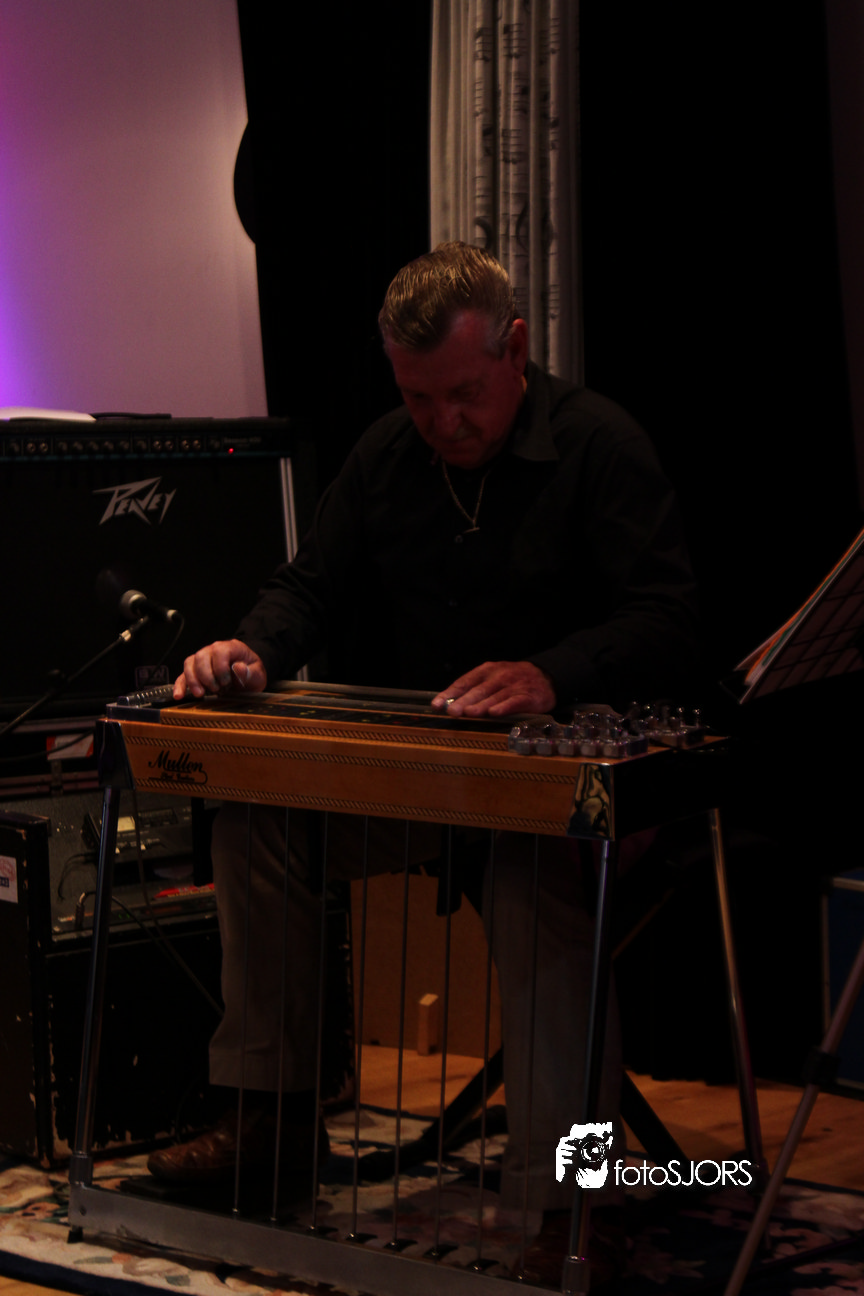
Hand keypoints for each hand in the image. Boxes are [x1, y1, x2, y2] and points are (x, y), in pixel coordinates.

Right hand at [174, 639, 266, 699]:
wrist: (248, 677)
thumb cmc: (252, 673)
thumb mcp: (258, 675)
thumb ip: (250, 673)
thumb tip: (238, 668)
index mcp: (231, 647)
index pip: (219, 652)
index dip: (221, 669)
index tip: (227, 683)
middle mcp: (214, 650)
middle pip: (201, 657)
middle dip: (207, 676)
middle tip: (217, 690)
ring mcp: (203, 659)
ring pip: (190, 664)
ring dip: (193, 680)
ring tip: (201, 694)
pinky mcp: (196, 671)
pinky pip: (183, 675)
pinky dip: (180, 685)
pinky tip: (179, 695)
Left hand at [431, 661, 555, 717]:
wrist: (546, 676)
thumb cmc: (513, 680)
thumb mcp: (492, 678)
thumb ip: (473, 690)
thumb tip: (449, 704)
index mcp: (487, 670)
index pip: (465, 681)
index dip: (450, 693)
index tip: (437, 704)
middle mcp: (499, 676)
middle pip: (479, 689)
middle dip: (464, 701)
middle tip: (451, 711)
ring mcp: (514, 686)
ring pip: (495, 696)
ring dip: (481, 705)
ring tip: (468, 713)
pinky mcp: (528, 696)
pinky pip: (514, 702)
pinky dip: (504, 707)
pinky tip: (495, 713)